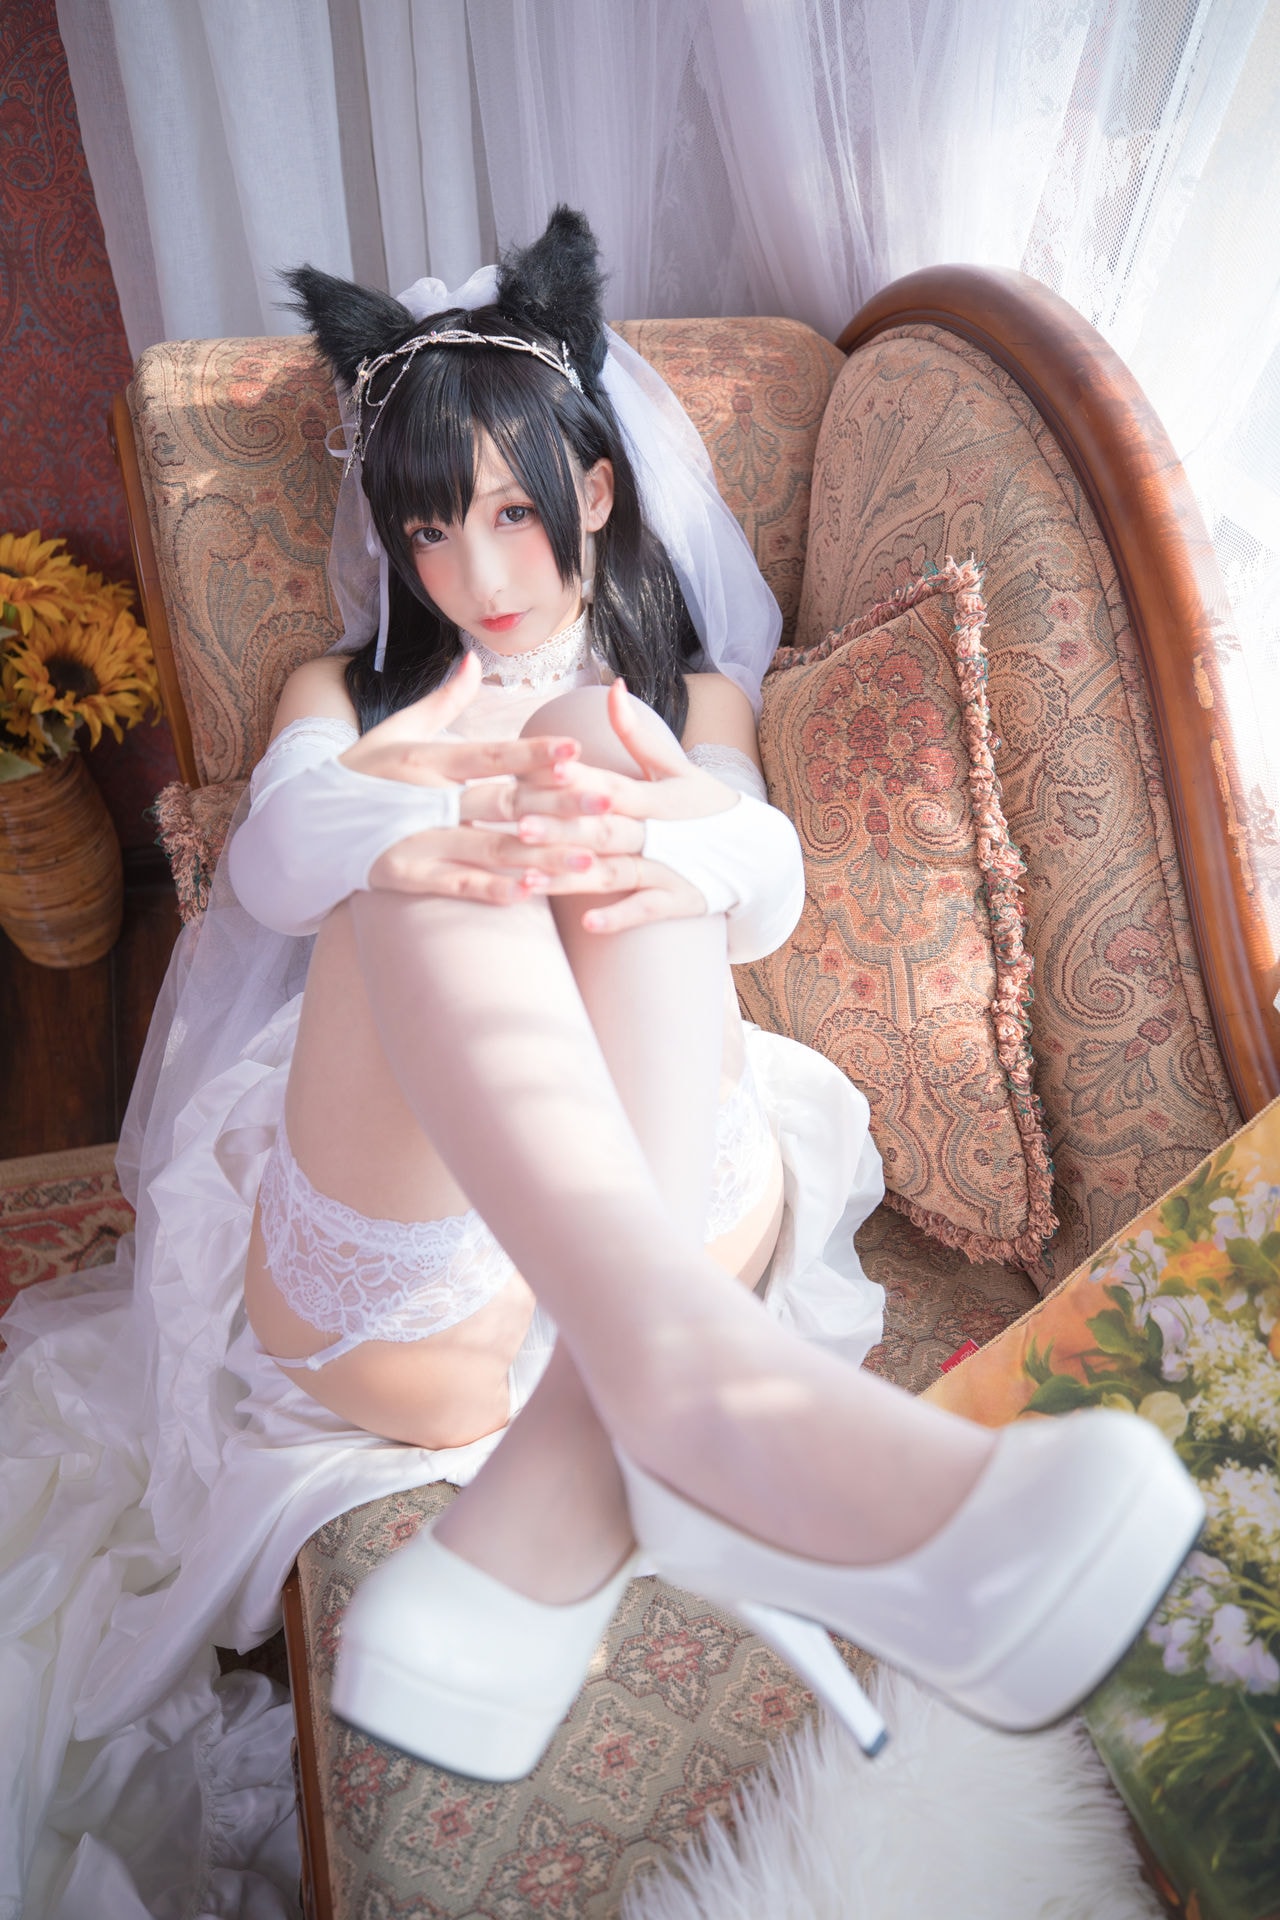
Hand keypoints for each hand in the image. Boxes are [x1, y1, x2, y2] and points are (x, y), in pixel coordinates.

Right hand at [350, 654, 624, 905]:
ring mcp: (414, 839)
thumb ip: (443, 701)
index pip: (490, 754)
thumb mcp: (395, 731)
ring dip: (541, 854)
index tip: (575, 748)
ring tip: (588, 858)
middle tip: (608, 802)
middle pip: (502, 800)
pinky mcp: (403, 876)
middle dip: (558, 802)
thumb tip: (472, 660)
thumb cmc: (358, 775)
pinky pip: (454, 885)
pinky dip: (492, 889)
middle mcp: (425, 799)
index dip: (533, 751)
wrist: (301, 825)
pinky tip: (531, 892)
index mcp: (427, 759)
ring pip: (488, 848)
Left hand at [510, 679, 741, 933]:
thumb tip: (612, 688)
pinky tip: (587, 923)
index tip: (545, 767)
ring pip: (614, 873)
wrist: (758, 854)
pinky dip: (619, 917)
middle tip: (519, 825)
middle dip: (561, 828)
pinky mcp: (677, 901)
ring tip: (530, 881)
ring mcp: (668, 868)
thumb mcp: (677, 768)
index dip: (581, 777)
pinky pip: (646, 910)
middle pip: (604, 830)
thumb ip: (637, 734)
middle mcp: (658, 832)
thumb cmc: (708, 807)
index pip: (611, 784)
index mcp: (655, 796)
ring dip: (573, 878)